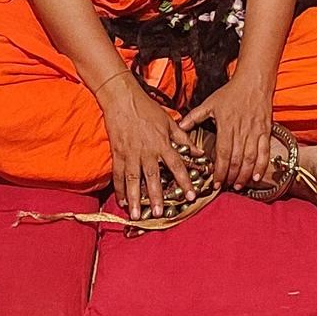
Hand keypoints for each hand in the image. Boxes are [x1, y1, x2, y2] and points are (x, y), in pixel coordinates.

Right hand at [98, 74, 196, 220]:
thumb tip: (198, 151)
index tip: (190, 196)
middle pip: (153, 177)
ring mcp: (130, 154)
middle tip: (160, 213)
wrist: (124, 100)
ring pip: (133, 180)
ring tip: (136, 215)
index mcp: (162, 143)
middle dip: (156, 197)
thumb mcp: (169, 121)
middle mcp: (147, 152)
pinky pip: (118, 175)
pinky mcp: (117, 155)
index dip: (184, 181)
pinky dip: (119, 189)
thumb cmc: (148, 110)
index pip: (176, 165)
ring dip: (135, 199)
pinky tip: (122, 201)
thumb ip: (184, 138)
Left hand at [179, 70, 273, 189]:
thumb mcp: (210, 103)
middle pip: (237, 159)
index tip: (215, 182)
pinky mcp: (266, 130)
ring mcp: (255, 131)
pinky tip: (257, 177)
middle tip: (225, 186)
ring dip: (244, 175)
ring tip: (238, 185)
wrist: (254, 81)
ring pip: (251, 158)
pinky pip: (265, 151)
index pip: (223, 153)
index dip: (219, 170)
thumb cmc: (231, 92)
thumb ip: (194, 117)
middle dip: (230, 176)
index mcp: (226, 125)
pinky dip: (261, 165)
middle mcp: (242, 130)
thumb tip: (179, 126)